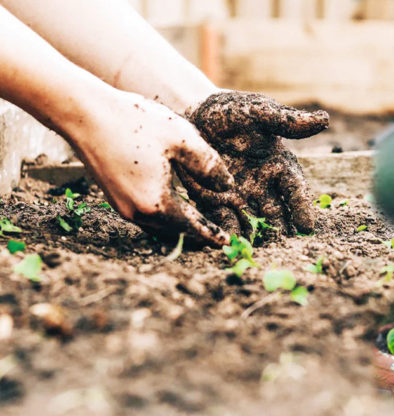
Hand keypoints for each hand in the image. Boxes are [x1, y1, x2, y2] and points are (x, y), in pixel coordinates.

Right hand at [68, 92, 234, 245]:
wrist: (84, 113)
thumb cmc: (135, 122)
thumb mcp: (182, 139)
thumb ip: (208, 165)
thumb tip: (227, 186)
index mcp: (156, 203)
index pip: (192, 226)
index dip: (211, 234)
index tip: (227, 242)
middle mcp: (137, 212)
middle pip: (175, 231)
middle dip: (197, 233)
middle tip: (217, 235)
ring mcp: (122, 206)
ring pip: (159, 225)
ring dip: (179, 226)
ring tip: (199, 222)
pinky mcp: (114, 197)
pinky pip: (146, 215)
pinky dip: (164, 215)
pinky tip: (174, 205)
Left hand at [183, 91, 328, 236]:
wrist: (193, 114)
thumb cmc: (231, 111)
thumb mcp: (259, 112)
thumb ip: (287, 121)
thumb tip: (324, 119)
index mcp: (279, 166)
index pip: (295, 190)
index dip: (302, 208)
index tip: (307, 227)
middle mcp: (264, 186)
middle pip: (277, 213)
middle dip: (281, 231)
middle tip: (285, 248)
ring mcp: (241, 196)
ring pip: (253, 222)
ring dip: (257, 237)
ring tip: (258, 251)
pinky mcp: (216, 202)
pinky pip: (225, 221)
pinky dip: (228, 233)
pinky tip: (230, 244)